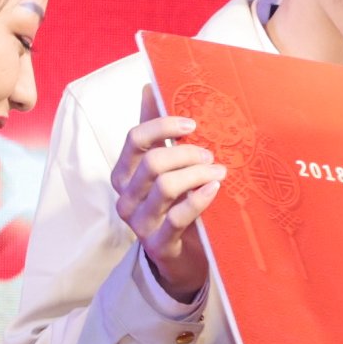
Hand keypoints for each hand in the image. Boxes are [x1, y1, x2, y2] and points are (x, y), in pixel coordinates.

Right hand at [114, 86, 226, 302]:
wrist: (181, 257)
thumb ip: (156, 132)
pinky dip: (199, 199)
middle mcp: (126, 198)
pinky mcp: (158, 245)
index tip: (192, 123)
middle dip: (187, 153)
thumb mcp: (163, 168)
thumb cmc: (173, 205)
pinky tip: (214, 189)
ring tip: (219, 171)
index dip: (162, 126)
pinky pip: (178, 218)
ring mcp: (139, 224)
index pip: (134, 139)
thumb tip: (149, 86)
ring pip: (166, 187)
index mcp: (123, 174)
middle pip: (153, 163)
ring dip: (198, 174)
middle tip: (211, 154)